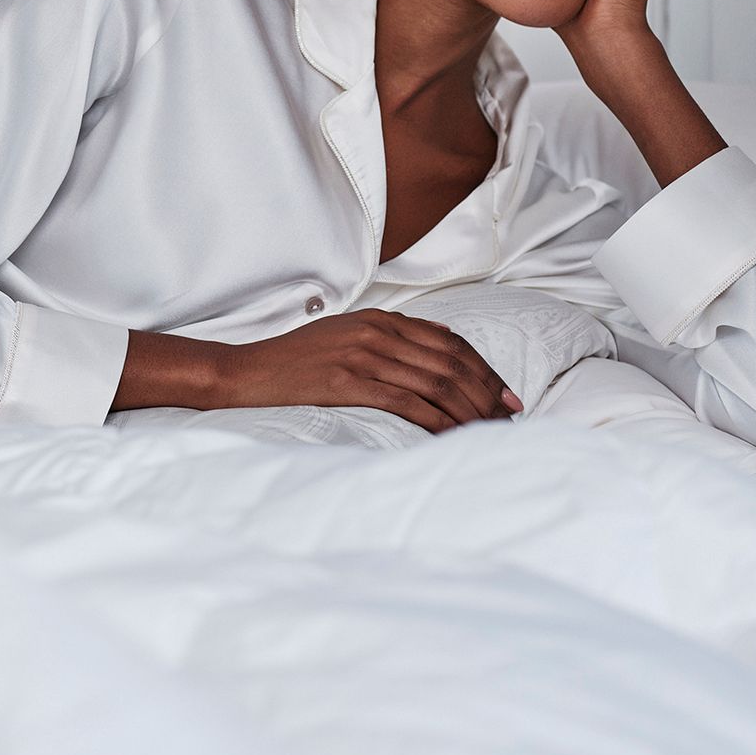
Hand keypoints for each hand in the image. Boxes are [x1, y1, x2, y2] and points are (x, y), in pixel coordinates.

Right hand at [217, 309, 522, 432]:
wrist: (246, 372)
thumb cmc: (294, 360)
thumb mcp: (345, 333)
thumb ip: (391, 334)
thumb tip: (440, 338)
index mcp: (379, 319)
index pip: (449, 342)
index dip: (484, 369)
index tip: (506, 395)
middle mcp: (375, 332)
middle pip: (450, 362)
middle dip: (486, 392)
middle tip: (509, 418)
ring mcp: (362, 355)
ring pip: (435, 382)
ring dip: (469, 410)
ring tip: (488, 432)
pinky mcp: (347, 382)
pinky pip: (407, 401)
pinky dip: (437, 420)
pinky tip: (453, 435)